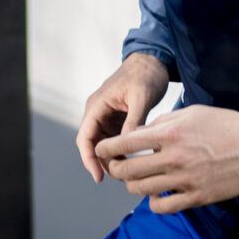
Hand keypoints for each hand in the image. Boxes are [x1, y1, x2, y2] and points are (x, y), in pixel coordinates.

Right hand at [77, 53, 170, 181]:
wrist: (153, 60)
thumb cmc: (146, 74)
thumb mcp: (141, 97)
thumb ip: (133, 120)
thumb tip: (127, 145)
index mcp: (97, 105)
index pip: (85, 138)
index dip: (89, 159)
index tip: (98, 177)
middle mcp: (98, 112)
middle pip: (93, 144)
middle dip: (103, 162)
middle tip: (121, 178)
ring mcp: (107, 116)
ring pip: (104, 144)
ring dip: (113, 158)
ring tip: (129, 172)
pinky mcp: (118, 119)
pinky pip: (115, 139)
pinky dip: (122, 150)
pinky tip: (135, 160)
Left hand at [95, 104, 238, 214]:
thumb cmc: (224, 125)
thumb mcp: (190, 113)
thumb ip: (162, 123)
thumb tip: (141, 133)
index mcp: (168, 134)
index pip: (123, 144)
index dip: (105, 149)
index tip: (101, 150)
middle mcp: (172, 158)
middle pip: (126, 171)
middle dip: (115, 169)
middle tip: (117, 167)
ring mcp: (183, 179)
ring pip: (140, 190)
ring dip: (132, 186)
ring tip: (137, 181)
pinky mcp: (196, 196)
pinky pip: (162, 207)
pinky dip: (153, 203)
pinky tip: (157, 195)